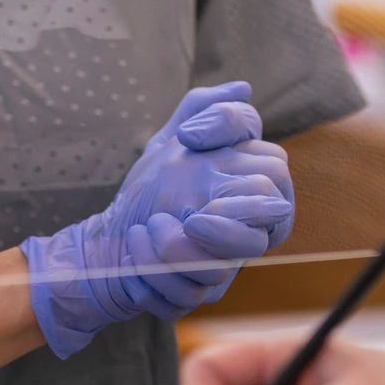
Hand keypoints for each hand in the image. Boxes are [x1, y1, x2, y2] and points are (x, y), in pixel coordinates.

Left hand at [21, 84, 296, 358]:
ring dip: (178, 247)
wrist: (110, 237)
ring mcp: (224, 266)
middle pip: (270, 216)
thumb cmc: (151, 189)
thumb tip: (242, 88)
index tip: (187, 139)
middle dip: (228, 214)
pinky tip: (135, 248)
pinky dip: (154, 272)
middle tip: (191, 212)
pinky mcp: (195, 296)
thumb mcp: (170, 142)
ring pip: (229, 263)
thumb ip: (203, 111)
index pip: (275, 165)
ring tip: (148, 230)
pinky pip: (190, 294)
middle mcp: (245, 229)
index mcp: (248, 190)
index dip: (236, 146)